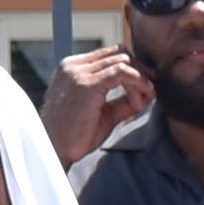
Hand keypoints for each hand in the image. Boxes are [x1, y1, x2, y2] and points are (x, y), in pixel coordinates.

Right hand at [41, 45, 150, 164]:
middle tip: (149, 92)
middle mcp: (73, 65)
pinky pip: (121, 72)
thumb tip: (146, 93)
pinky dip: (137, 82)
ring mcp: (78, 73)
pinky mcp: (87, 84)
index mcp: (72, 68)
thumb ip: (123, 100)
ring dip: (139, 79)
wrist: (54, 151)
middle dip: (139, 71)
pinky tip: (140, 100)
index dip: (132, 69)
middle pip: (119, 53)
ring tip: (140, 102)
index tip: (145, 88)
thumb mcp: (104, 113)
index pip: (110, 55)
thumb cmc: (75, 137)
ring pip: (122, 60)